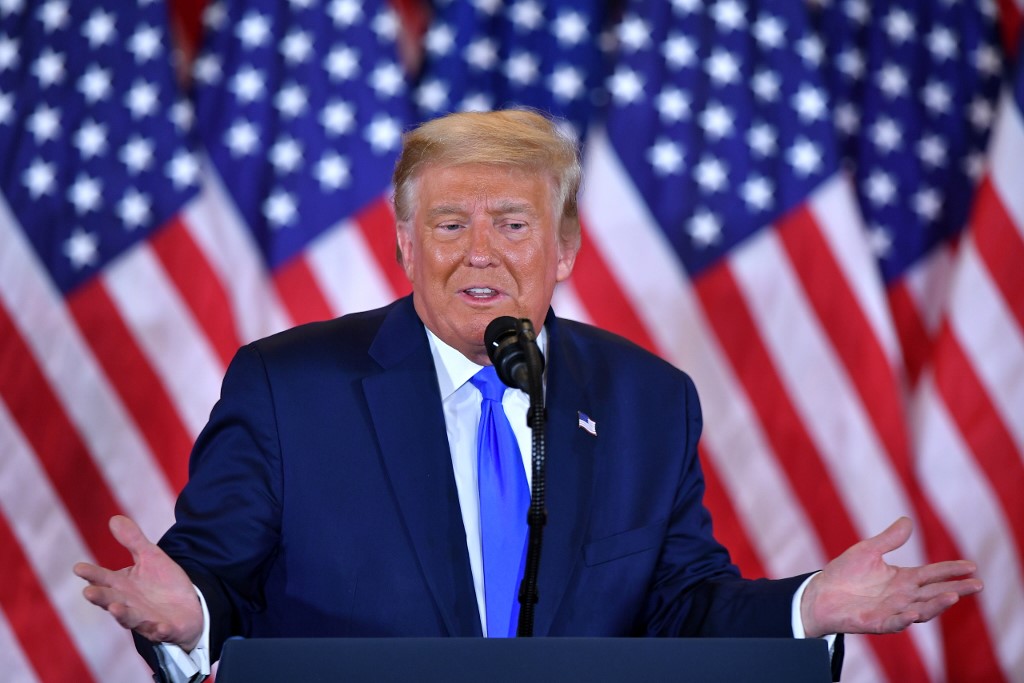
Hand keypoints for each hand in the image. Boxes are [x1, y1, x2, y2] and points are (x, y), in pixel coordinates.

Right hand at [73, 515, 203, 650]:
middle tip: (88, 591)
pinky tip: (159, 627)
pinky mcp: (165, 629)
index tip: (78, 567)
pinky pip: (161, 631)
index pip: (103, 579)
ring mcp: (145, 619)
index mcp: (122, 587)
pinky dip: (159, 630)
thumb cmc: (162, 583)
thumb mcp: (150, 557)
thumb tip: (114, 518)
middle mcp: (129, 605)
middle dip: (100, 597)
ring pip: (131, 618)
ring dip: (122, 614)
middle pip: (111, 600)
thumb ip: (133, 541)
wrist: (187, 607)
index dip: (92, 574)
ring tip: (114, 608)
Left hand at [800, 517, 982, 637]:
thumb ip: (889, 539)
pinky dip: (903, 619)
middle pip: (934, 593)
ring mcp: (892, 611)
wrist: (820, 594)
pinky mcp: (876, 623)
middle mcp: (902, 596)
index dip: (951, 570)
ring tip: (953, 596)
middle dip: (956, 589)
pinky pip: (893, 623)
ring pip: (921, 609)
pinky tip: (913, 613)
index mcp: (902, 579)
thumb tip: (908, 520)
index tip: (972, 566)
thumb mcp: (868, 551)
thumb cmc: (844, 573)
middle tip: (977, 584)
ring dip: (936, 605)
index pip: (932, 574)